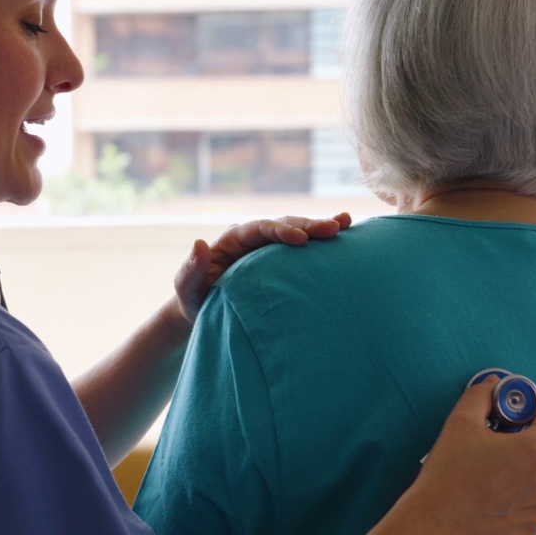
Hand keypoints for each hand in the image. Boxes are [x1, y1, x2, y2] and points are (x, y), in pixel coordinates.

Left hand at [172, 212, 350, 322]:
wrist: (206, 311)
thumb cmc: (195, 300)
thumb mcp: (187, 288)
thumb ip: (191, 269)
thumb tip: (199, 243)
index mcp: (233, 239)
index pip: (258, 229)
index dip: (280, 230)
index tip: (300, 239)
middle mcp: (253, 238)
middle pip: (282, 225)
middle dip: (308, 225)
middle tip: (334, 228)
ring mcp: (269, 248)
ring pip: (297, 231)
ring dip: (320, 227)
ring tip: (346, 223)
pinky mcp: (282, 260)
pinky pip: (304, 246)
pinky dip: (322, 239)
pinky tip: (348, 230)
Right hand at [377, 377, 535, 533]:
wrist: (435, 523)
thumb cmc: (448, 477)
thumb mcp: (460, 423)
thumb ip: (482, 396)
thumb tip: (491, 386)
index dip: (535, 409)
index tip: (519, 411)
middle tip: (510, 435)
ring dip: (534, 466)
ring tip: (500, 465)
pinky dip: (527, 492)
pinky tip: (498, 488)